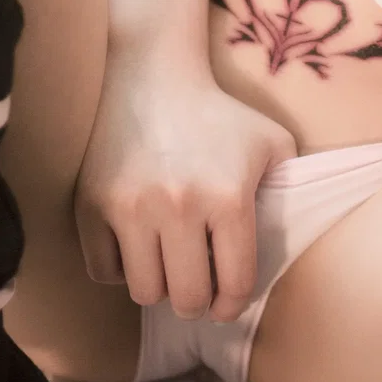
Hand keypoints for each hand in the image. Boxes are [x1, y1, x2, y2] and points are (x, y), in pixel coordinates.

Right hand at [74, 51, 295, 319]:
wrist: (152, 77)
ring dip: (159, 285)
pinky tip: (135, 245)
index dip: (232, 304)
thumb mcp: (273, 143)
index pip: (234, 284)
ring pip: (144, 292)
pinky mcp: (91, 205)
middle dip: (196, 302)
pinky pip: (103, 271)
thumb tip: (291, 246)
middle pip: (186, 299)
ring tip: (167, 264)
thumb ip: (291, 192)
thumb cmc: (219, 116)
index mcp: (229, 197)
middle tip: (196, 289)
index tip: (226, 303)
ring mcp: (130, 207)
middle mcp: (179, 206)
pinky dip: (120, 268)